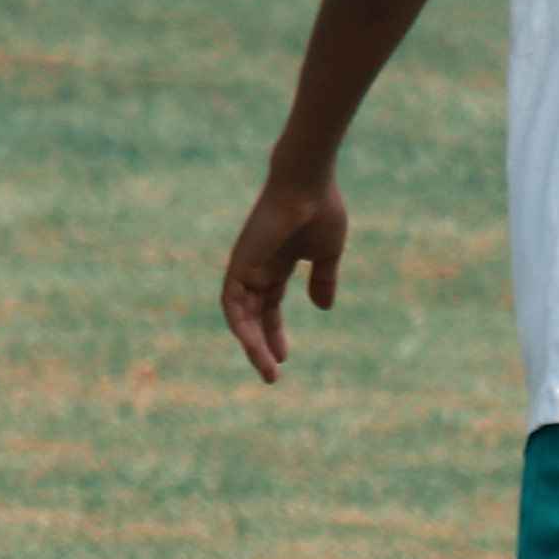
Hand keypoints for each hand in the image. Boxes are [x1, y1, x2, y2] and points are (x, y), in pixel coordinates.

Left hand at [216, 170, 346, 381]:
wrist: (307, 184)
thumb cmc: (321, 211)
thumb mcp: (327, 254)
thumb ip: (322, 280)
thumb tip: (322, 309)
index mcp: (277, 263)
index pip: (269, 305)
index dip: (274, 332)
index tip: (283, 358)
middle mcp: (257, 267)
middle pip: (252, 314)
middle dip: (261, 344)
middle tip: (272, 373)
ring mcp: (246, 266)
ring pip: (240, 315)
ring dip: (251, 344)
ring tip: (267, 371)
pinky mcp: (239, 264)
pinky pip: (232, 304)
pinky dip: (241, 327)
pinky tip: (254, 347)